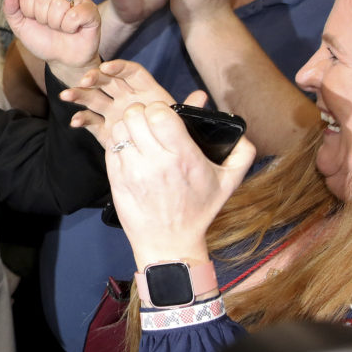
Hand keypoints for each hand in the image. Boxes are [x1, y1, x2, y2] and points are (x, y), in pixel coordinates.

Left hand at [4, 0, 100, 84]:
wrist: (63, 60)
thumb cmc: (44, 41)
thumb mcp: (20, 27)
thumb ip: (11, 9)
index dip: (29, 12)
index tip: (36, 21)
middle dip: (43, 19)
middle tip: (50, 26)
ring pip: (59, 5)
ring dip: (56, 24)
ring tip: (62, 28)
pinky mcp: (90, 10)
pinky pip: (75, 15)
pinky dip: (70, 28)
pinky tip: (73, 29)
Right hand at [61, 58, 196, 145]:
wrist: (167, 162)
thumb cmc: (176, 135)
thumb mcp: (183, 121)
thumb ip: (188, 108)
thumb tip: (202, 96)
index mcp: (146, 91)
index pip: (131, 72)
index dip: (119, 67)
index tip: (107, 67)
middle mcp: (128, 98)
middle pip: (108, 82)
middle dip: (94, 78)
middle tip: (83, 81)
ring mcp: (114, 113)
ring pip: (95, 98)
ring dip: (80, 95)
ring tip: (67, 96)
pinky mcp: (105, 129)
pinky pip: (91, 121)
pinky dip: (82, 120)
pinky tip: (75, 123)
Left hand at [105, 101, 254, 267]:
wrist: (169, 243)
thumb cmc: (199, 210)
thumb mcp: (228, 182)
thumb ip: (241, 153)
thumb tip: (241, 132)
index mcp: (183, 157)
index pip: (160, 113)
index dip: (159, 108)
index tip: (163, 116)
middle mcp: (156, 162)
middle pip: (135, 115)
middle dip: (141, 113)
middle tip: (148, 122)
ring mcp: (133, 171)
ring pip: (119, 128)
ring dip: (127, 126)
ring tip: (137, 135)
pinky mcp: (116, 179)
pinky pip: (110, 146)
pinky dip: (118, 143)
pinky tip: (129, 150)